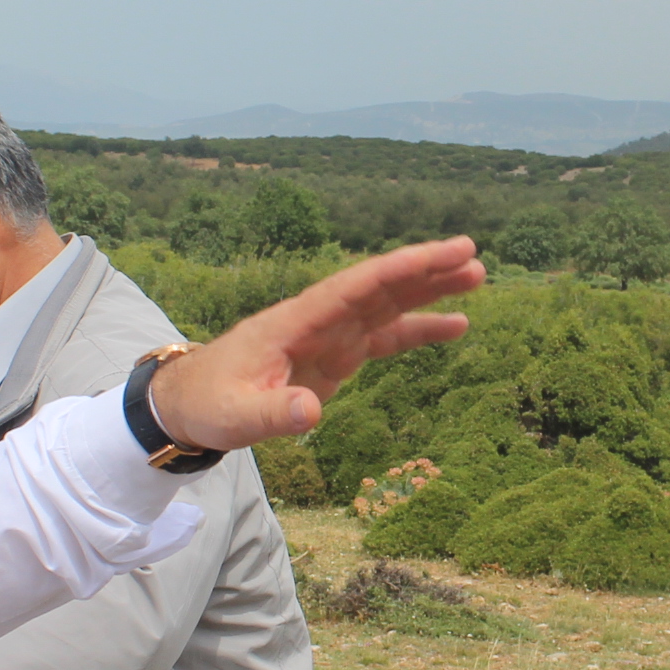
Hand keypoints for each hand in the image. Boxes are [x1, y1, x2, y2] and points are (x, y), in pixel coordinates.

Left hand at [142, 236, 481, 449]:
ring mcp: (330, 334)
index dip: (401, 270)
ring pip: (388, 304)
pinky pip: (386, 336)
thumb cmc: (209, 403)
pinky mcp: (336, 354)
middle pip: (379, 286)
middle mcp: (319, 319)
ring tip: (477, 277)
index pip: (357, 287)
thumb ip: (273, 413)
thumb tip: (312, 413)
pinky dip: (419, 329)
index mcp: (296, 321)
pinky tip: (456, 325)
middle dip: (425, 270)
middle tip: (473, 255)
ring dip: (430, 290)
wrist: (191, 402)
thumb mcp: (235, 416)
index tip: (442, 253)